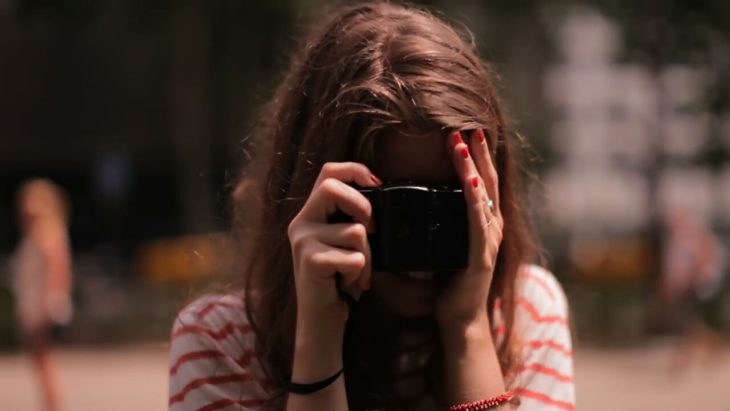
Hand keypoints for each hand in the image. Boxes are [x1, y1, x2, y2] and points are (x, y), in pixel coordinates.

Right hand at [287, 162, 381, 328]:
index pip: (328, 172)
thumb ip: (353, 218)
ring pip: (355, 231)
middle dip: (362, 206)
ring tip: (355, 271)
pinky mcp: (310, 261)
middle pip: (332, 188)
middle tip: (372, 229)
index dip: (355, 170)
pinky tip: (348, 283)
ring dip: (367, 255)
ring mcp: (303, 241)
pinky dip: (360, 273)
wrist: (322, 321)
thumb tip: (380, 194)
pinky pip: (355, 257)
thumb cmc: (338, 280)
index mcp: (310, 214)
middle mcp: (301, 223)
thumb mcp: (345, 242)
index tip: (377, 183)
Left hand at [436, 129, 503, 329]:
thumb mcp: (442, 249)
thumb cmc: (449, 286)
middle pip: (487, 181)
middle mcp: (491, 227)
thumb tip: (412, 213)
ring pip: (482, 195)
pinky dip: (474, 199)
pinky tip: (471, 180)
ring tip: (463, 143)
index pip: (481, 184)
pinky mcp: (482, 255)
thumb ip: (436, 229)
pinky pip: (477, 220)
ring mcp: (489, 240)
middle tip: (468, 127)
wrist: (459, 320)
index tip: (465, 134)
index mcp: (483, 224)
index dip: (475, 158)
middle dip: (477, 153)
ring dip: (472, 166)